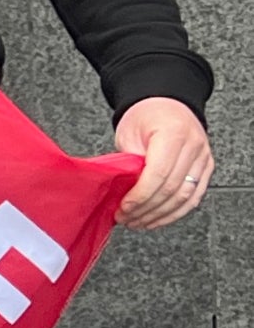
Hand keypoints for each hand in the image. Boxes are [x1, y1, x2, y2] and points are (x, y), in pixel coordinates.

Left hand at [112, 97, 212, 229]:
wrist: (165, 105)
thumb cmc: (145, 116)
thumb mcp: (129, 133)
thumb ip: (129, 161)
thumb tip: (122, 192)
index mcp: (173, 134)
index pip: (158, 174)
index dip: (140, 196)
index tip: (123, 208)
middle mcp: (193, 147)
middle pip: (171, 189)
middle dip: (146, 209)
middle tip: (125, 218)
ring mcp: (203, 158)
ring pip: (184, 198)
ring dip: (159, 215)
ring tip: (138, 222)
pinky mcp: (206, 168)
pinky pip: (194, 197)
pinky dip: (175, 212)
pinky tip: (157, 219)